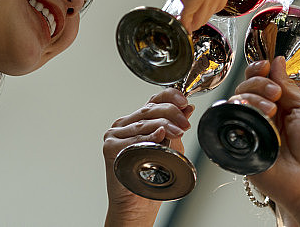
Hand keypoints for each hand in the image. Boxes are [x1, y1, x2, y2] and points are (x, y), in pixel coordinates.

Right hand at [103, 89, 192, 226]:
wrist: (137, 203)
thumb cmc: (152, 176)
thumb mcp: (171, 146)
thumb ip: (176, 126)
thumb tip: (188, 108)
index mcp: (137, 120)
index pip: (154, 100)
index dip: (170, 96)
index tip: (184, 101)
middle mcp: (125, 124)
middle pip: (150, 110)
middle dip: (172, 113)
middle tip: (185, 123)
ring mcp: (115, 134)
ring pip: (144, 123)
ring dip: (165, 124)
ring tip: (179, 130)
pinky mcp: (111, 147)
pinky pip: (133, 139)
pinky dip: (148, 137)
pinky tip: (159, 135)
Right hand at [231, 58, 299, 224]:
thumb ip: (287, 85)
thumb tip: (276, 62)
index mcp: (284, 107)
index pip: (263, 81)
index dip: (260, 70)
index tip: (265, 66)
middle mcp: (266, 117)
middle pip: (246, 88)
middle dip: (257, 82)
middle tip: (274, 93)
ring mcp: (253, 131)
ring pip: (237, 101)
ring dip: (254, 97)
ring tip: (272, 110)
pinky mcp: (241, 146)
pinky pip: (231, 121)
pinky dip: (243, 112)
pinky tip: (261, 118)